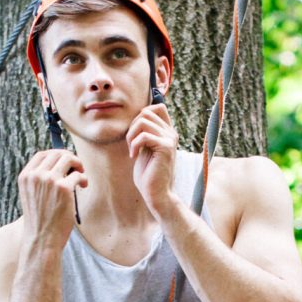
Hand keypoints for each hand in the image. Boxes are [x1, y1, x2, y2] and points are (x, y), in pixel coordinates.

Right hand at [17, 150, 86, 249]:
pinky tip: (83, 186)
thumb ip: (39, 180)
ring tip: (81, 176)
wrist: (42, 239)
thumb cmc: (40, 220)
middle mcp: (36, 175)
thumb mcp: (32, 196)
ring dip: (78, 165)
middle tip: (77, 167)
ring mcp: (49, 180)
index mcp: (26, 176)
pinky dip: (84, 179)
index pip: (42, 154)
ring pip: (68, 159)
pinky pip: (78, 175)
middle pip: (57, 154)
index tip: (65, 161)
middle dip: (70, 158)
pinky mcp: (64, 188)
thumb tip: (60, 164)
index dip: (56, 154)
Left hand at [127, 104, 177, 219]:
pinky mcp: (165, 148)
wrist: (156, 194)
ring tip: (132, 150)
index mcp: (167, 132)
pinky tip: (134, 156)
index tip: (136, 132)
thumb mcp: (145, 149)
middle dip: (132, 126)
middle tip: (131, 144)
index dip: (143, 113)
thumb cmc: (148, 174)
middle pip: (146, 112)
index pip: (158, 107)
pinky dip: (134, 145)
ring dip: (131, 135)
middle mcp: (171, 133)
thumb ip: (144, 133)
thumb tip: (138, 116)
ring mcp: (170, 139)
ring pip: (143, 121)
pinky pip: (144, 135)